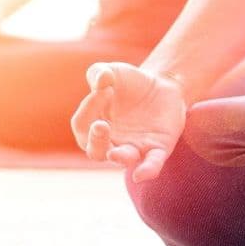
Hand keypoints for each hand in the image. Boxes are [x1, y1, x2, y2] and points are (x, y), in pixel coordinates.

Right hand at [71, 62, 186, 182]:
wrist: (162, 84)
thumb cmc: (129, 82)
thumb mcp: (111, 71)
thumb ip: (99, 72)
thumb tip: (101, 81)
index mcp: (94, 124)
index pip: (82, 125)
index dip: (88, 107)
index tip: (105, 86)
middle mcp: (111, 141)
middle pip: (95, 152)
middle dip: (96, 142)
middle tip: (101, 126)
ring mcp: (134, 146)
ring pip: (122, 160)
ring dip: (119, 158)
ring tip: (117, 154)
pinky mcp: (158, 148)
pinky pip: (151, 164)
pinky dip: (147, 170)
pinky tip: (141, 174)